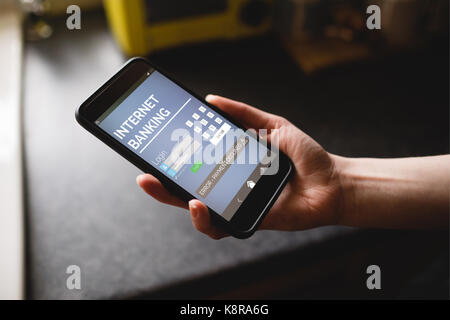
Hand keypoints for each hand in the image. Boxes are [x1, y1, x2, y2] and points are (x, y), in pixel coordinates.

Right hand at [137, 95, 341, 238]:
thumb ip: (244, 113)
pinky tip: (200, 207)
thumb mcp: (272, 125)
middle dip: (163, 185)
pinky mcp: (247, 221)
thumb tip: (211, 99)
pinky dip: (206, 221)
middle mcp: (230, 186)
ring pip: (198, 212)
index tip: (155, 148)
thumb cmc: (304, 155)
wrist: (331, 180)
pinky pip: (220, 228)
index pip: (196, 163)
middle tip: (146, 176)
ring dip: (179, 204)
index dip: (173, 159)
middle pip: (188, 189)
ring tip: (174, 192)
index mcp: (231, 164)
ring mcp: (237, 205)